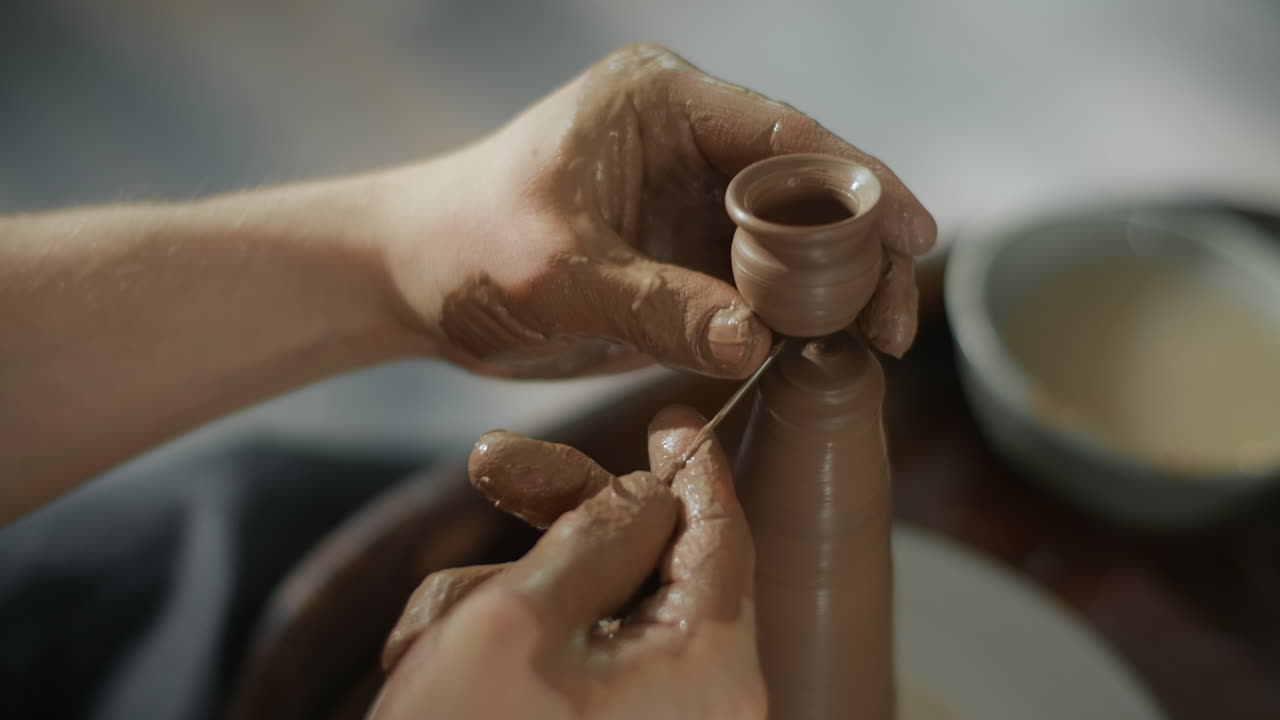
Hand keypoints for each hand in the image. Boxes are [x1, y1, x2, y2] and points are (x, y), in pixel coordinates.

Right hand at [370, 406, 763, 719]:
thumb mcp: (517, 623)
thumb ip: (594, 538)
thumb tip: (648, 496)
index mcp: (708, 670)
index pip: (721, 537)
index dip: (694, 468)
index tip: (676, 420)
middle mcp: (698, 706)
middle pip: (647, 567)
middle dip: (561, 519)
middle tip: (491, 465)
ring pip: (586, 614)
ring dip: (501, 602)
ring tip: (425, 643)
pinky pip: (565, 670)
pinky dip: (499, 653)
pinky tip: (428, 667)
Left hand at [380, 43, 935, 378]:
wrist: (413, 280)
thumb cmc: (465, 246)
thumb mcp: (558, 272)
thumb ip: (658, 306)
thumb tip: (759, 344)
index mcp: (663, 105)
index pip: (785, 135)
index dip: (858, 183)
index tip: (911, 233)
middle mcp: (688, 145)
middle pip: (804, 188)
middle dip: (857, 249)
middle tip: (895, 318)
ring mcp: (688, 203)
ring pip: (790, 242)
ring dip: (832, 290)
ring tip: (878, 342)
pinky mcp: (681, 258)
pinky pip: (755, 285)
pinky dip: (790, 319)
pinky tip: (825, 352)